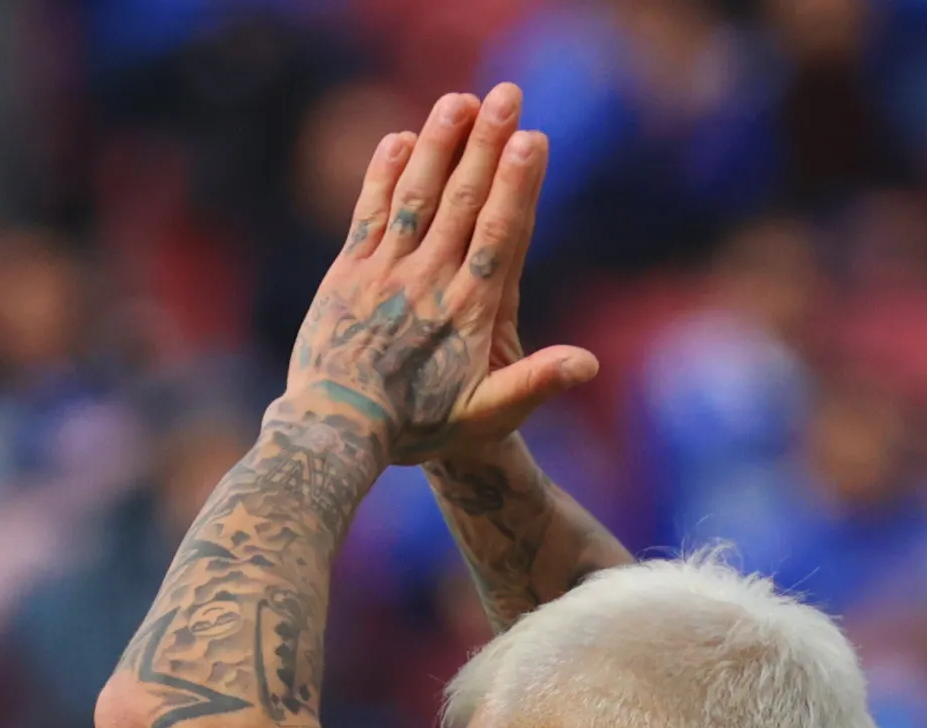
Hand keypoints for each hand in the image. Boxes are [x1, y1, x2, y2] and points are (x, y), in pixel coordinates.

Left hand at [286, 85, 595, 466]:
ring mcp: (385, 271)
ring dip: (438, 145)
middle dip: (486, 144)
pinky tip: (399, 138)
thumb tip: (588, 365)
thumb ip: (536, 383)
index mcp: (467, 310)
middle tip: (506, 95)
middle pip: (463, 201)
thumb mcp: (486, 415)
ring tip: (459, 101)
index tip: (531, 140)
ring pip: (416, 196)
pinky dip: (384, 174)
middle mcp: (428, 281)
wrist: (337, 432)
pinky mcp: (348, 270)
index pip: (499, 235)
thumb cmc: (419, 428)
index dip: (516, 185)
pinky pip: (369, 212)